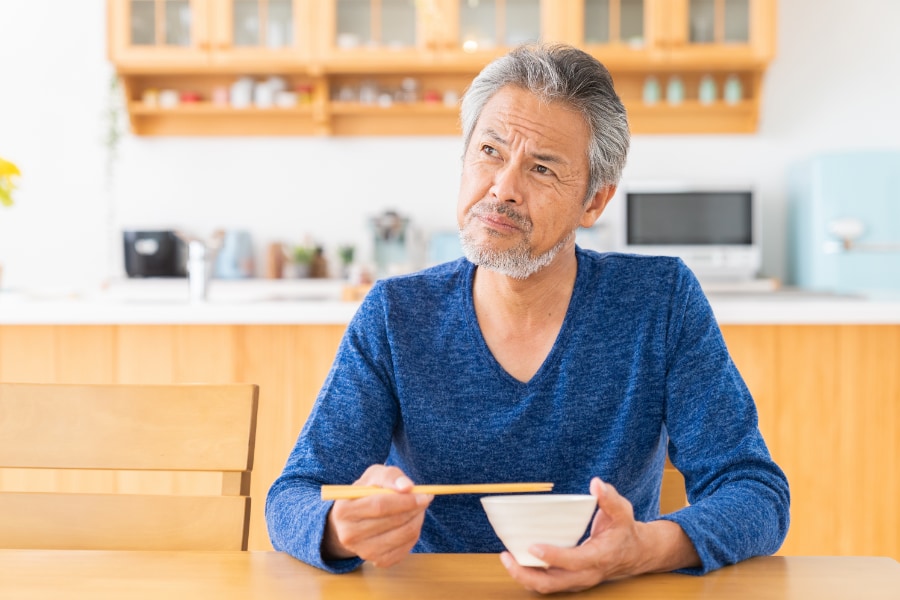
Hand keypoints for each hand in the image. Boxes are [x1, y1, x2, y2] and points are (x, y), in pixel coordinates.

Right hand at [323, 465, 432, 567]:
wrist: (356, 519)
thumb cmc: (366, 493)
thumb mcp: (374, 476)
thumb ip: (390, 476)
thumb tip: (407, 487)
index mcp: (344, 510)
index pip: (379, 506)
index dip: (405, 500)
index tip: (423, 495)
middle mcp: (349, 535)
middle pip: (392, 522)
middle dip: (414, 509)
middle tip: (425, 499)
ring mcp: (363, 551)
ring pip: (402, 535)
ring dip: (417, 520)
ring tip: (418, 509)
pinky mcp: (378, 561)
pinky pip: (405, 548)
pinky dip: (414, 534)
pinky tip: (410, 522)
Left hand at [500, 477, 699, 593]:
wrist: (633, 553)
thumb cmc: (624, 531)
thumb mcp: (622, 512)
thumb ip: (610, 498)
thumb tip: (596, 484)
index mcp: (599, 558)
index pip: (574, 561)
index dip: (553, 556)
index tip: (532, 546)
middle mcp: (585, 574)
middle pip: (552, 583)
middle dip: (526, 574)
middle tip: (506, 556)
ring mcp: (576, 581)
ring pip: (546, 587)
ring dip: (523, 576)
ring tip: (506, 558)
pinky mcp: (569, 580)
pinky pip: (546, 583)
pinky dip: (529, 575)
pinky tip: (516, 560)